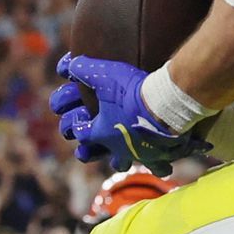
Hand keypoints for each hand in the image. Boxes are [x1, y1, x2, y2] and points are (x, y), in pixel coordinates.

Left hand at [52, 54, 208, 174]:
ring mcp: (141, 155)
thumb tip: (67, 65)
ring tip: (134, 152)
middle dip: (104, 151)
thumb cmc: (133, 92)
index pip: (81, 134)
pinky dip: (162, 165)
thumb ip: (85, 69)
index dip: (77, 126)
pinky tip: (166, 161)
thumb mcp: (105, 75)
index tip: (78, 119)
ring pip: (132, 165)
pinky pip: (162, 168)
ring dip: (129, 160)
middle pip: (105, 156)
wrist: (167, 105)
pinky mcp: (162, 157)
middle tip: (107, 142)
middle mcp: (119, 149)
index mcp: (102, 132)